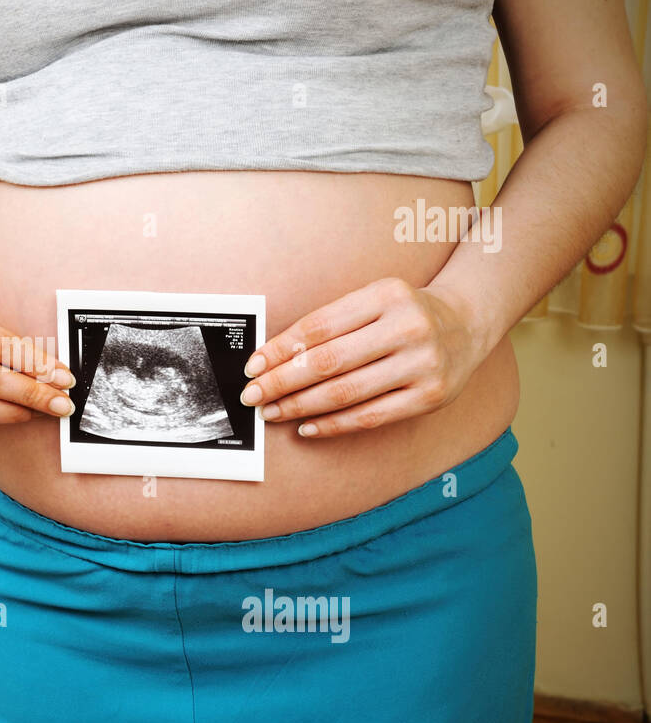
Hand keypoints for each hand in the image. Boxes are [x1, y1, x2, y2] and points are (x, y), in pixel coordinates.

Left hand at [239, 277, 487, 438]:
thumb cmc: (405, 312)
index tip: (253, 366)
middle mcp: (407, 328)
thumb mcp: (373, 300)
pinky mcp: (430, 396)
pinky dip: (333, 424)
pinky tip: (307, 426)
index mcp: (386, 295)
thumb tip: (273, 358)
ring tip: (273, 411)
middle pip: (328, 361)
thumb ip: (331, 324)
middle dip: (282, 381)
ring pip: (346, 392)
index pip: (319, 326)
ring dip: (301, 406)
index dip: (280, 349)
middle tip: (252, 395)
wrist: (468, 323)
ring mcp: (422, 364)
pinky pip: (370, 417)